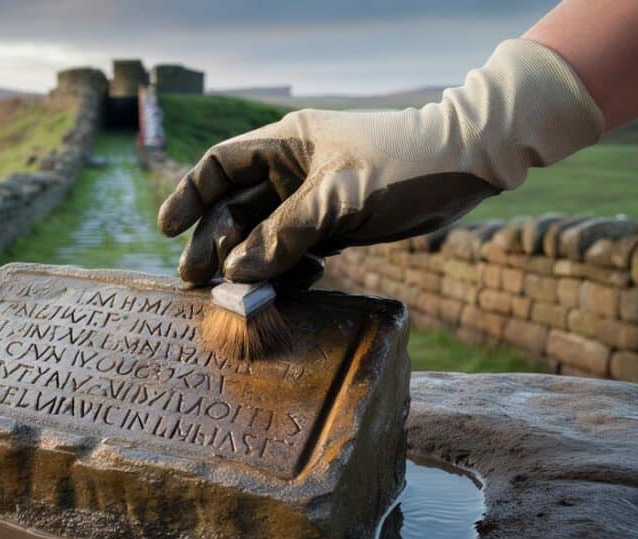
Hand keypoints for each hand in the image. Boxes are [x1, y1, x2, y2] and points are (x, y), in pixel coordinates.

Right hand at [158, 39, 603, 285]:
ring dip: (248, 263)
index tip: (169, 229)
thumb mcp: (340, 198)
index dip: (191, 196)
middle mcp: (292, 170)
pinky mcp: (335, 225)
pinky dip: (285, 269)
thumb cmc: (403, 165)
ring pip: (264, 234)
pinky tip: (282, 287)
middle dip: (214, 242)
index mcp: (285, 144)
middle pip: (236, 207)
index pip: (220, 166)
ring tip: (233, 295)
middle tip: (194, 281)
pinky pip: (295, 250)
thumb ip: (286, 233)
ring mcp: (313, 199)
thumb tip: (237, 271)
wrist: (468, 166)